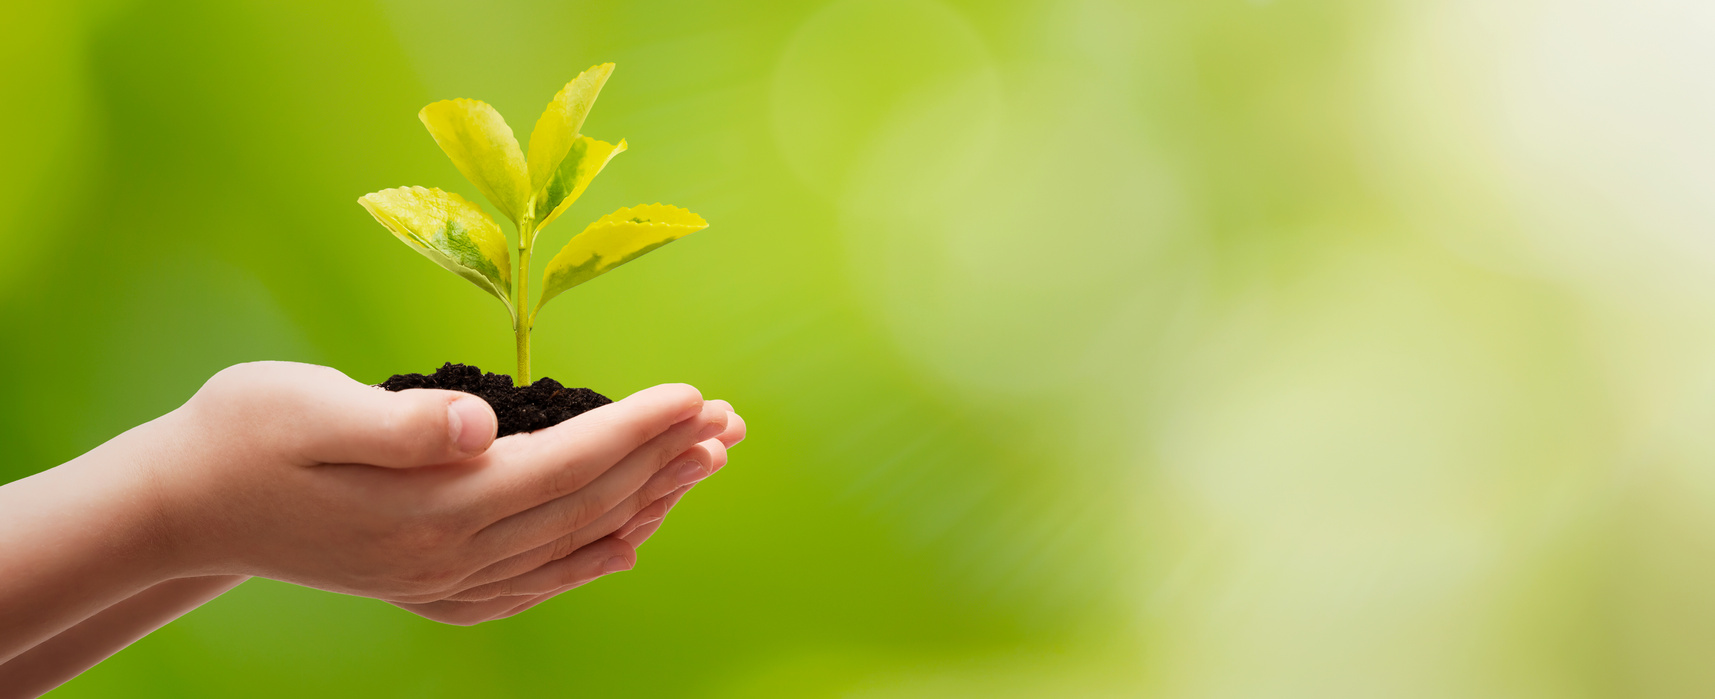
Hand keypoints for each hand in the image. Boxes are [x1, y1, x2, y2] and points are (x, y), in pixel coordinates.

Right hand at [145, 362, 730, 603]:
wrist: (185, 507)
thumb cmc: (240, 437)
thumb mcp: (304, 407)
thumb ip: (399, 421)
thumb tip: (478, 425)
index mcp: (434, 505)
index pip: (566, 465)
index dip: (638, 429)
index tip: (695, 394)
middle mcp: (450, 556)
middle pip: (588, 507)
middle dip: (665, 462)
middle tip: (729, 424)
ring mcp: (443, 581)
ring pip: (574, 545)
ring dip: (649, 504)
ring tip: (705, 464)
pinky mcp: (432, 587)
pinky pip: (538, 583)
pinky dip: (594, 560)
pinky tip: (627, 543)